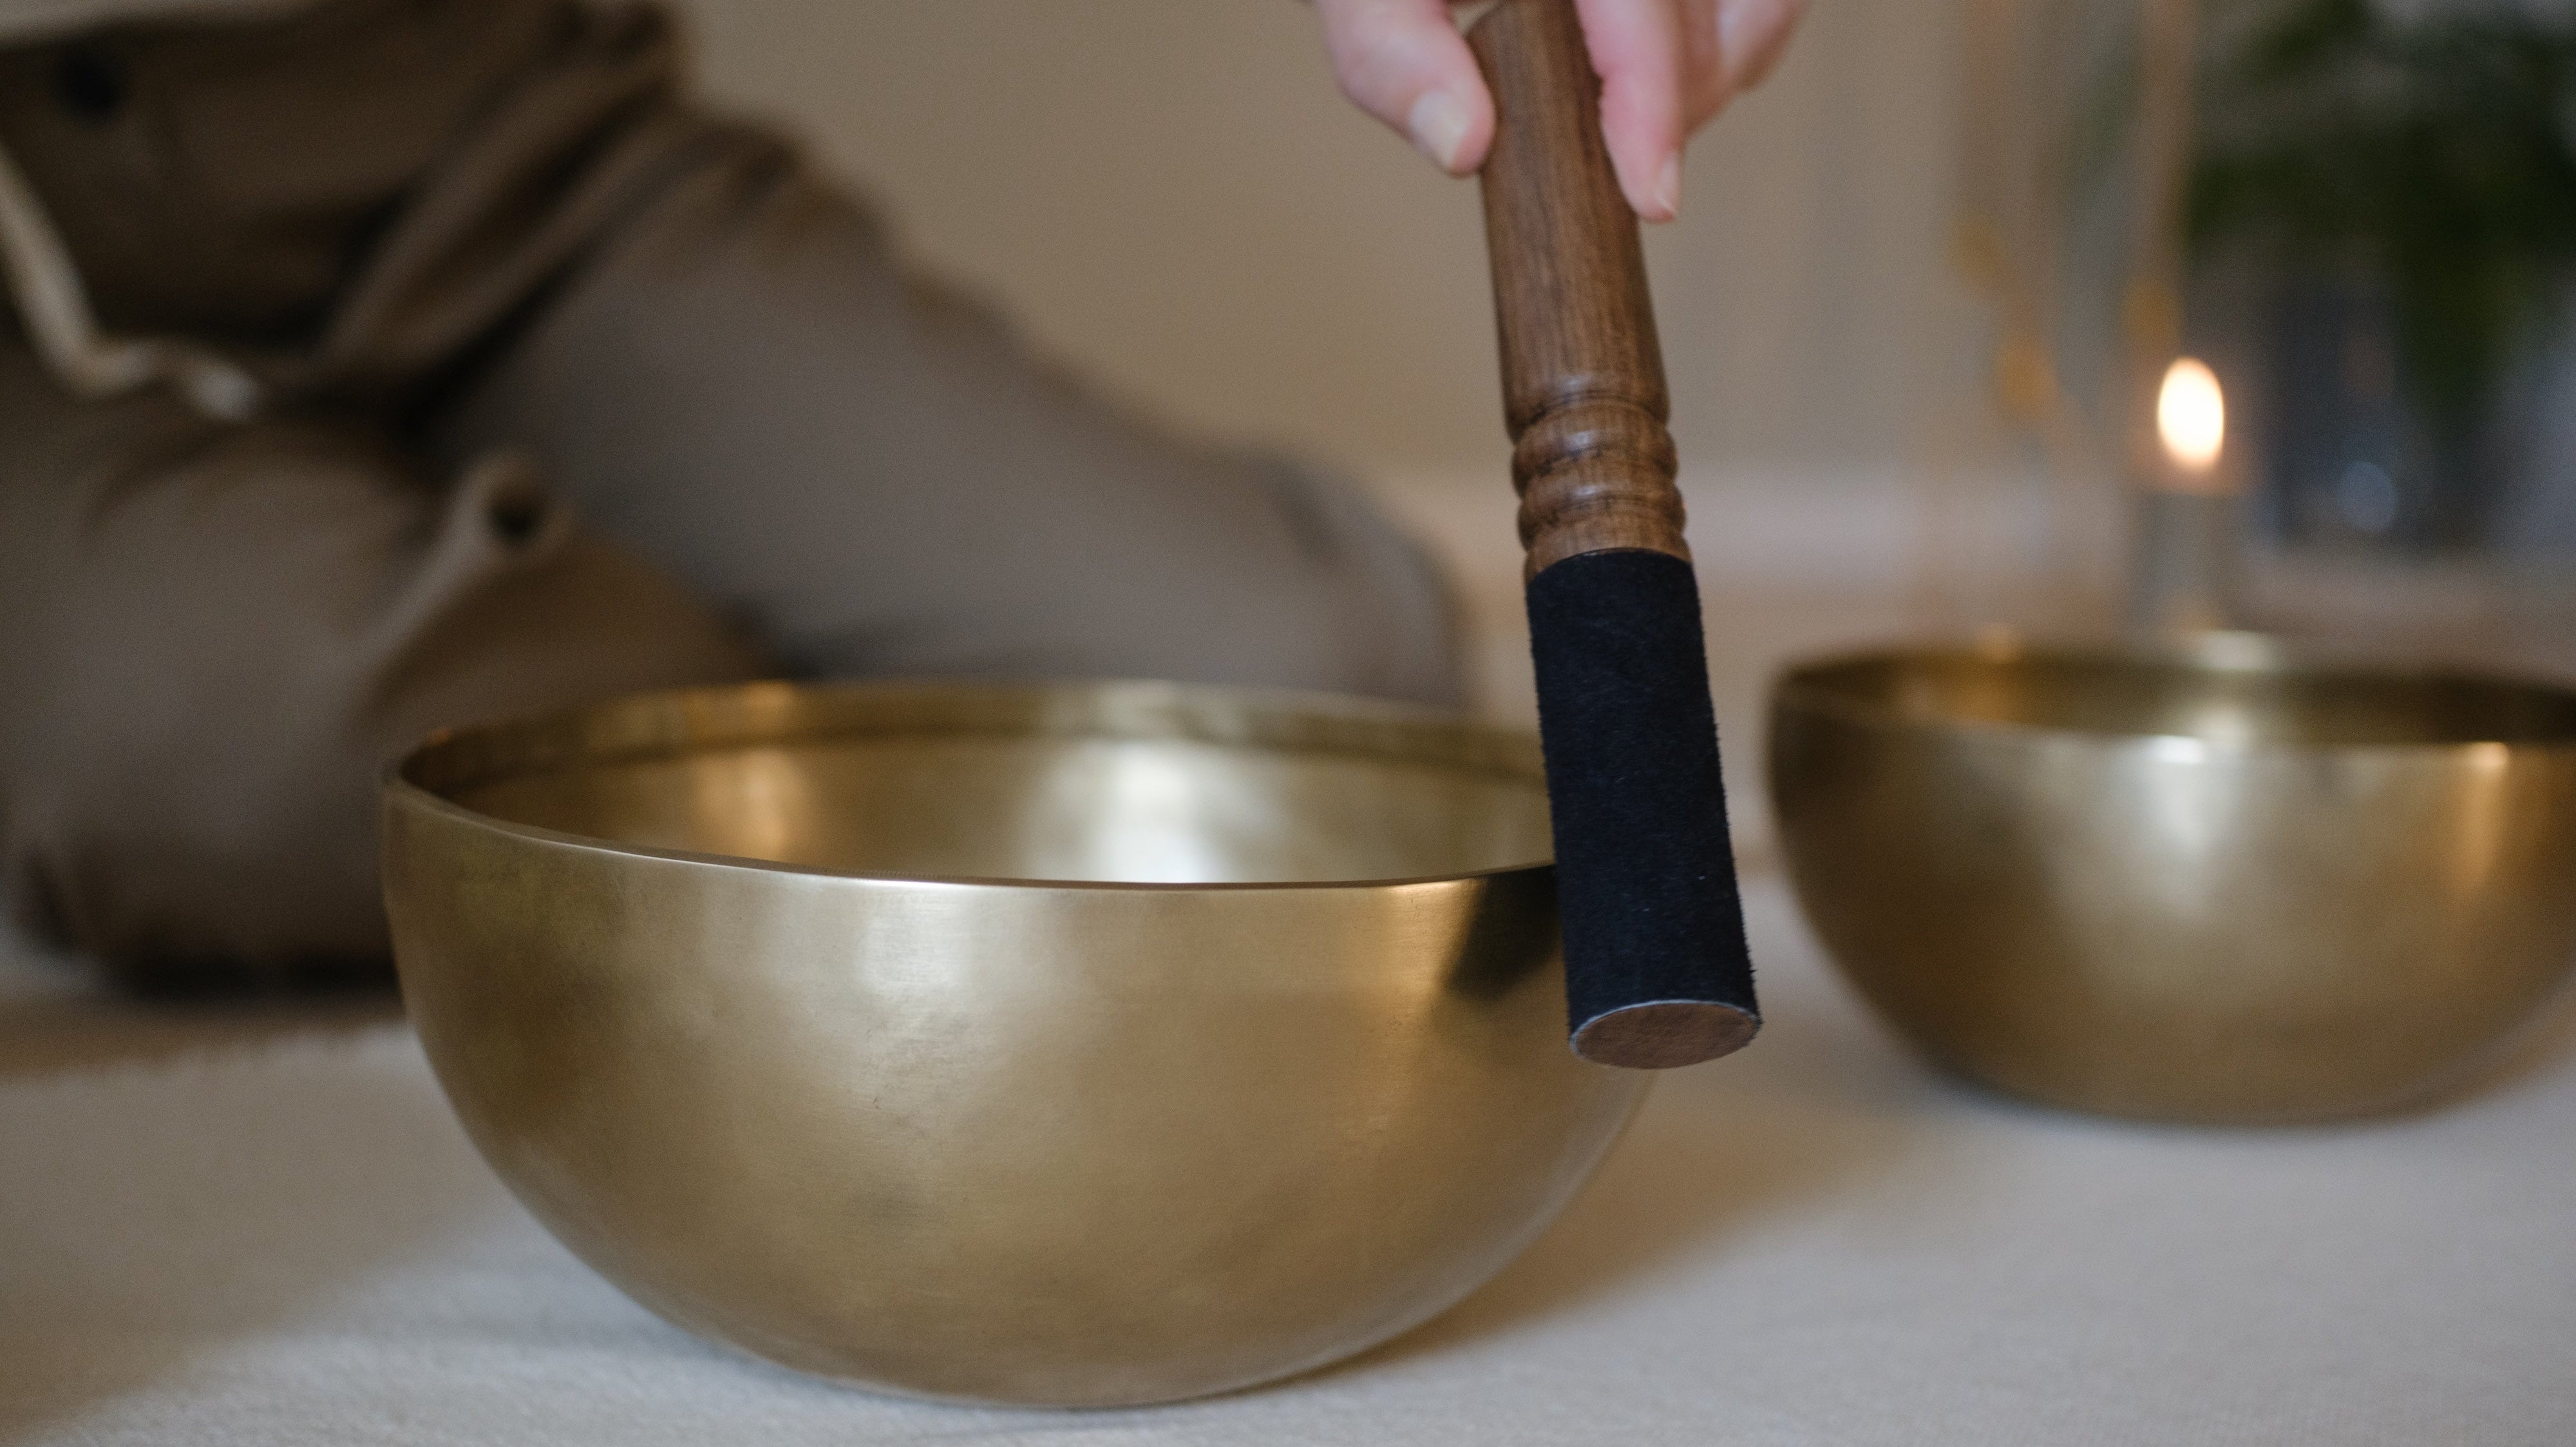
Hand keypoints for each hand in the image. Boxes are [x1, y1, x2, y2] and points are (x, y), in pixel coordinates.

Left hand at [1313, 0, 1804, 220]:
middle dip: (1679, 108)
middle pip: (1720, 20)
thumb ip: (1391, 59)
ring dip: (1707, 86)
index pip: (1646, 5)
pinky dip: (1719, 56)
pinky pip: (1754, 7)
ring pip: (1754, 15)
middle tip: (1622, 170)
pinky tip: (1650, 92)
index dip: (1655, 106)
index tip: (1652, 199)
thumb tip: (1461, 145)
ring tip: (1629, 131)